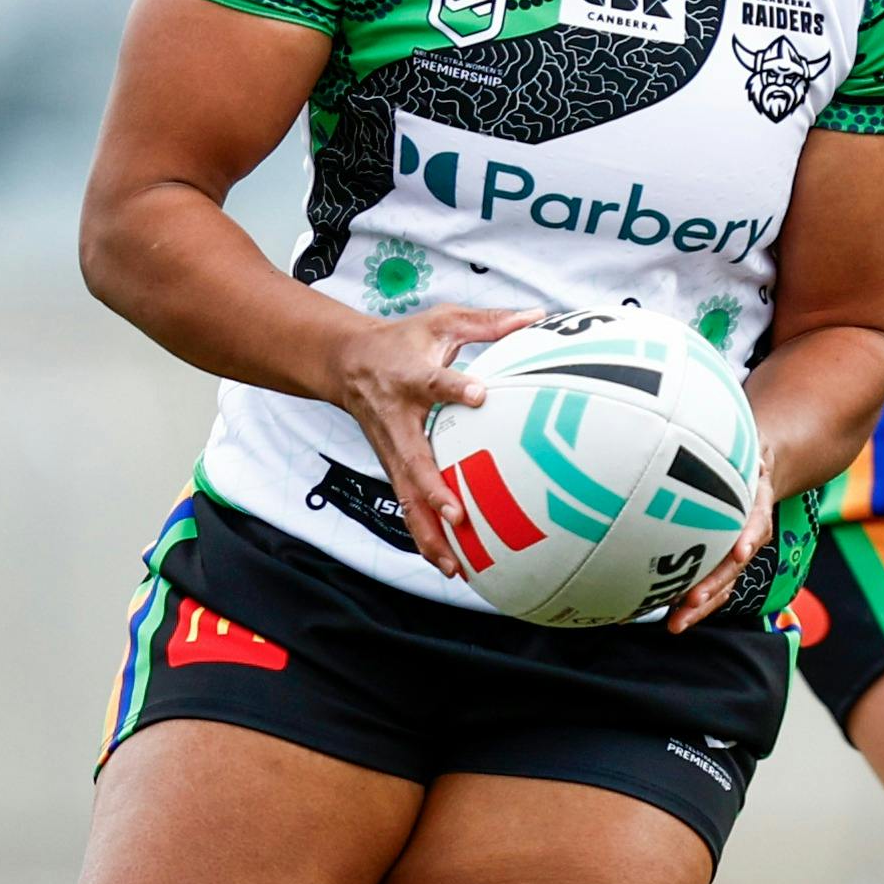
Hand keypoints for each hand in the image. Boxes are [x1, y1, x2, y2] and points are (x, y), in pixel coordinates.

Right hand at [322, 303, 539, 578]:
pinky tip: (451, 566)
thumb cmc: (402, 342)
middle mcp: (397, 421)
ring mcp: (392, 451)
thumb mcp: (441, 322)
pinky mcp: (393, 469)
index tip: (480, 393)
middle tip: (457, 516)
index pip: (434, 383)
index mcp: (410, 378)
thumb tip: (538, 316)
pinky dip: (427, 538)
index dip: (456, 388)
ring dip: (428, 533)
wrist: (345, 363)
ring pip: (406, 498)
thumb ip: (488, 323)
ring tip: (455, 567)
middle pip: (412, 461)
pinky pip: (409, 507)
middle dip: (433, 491)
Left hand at [664, 452, 776, 635]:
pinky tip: (667, 615)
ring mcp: (737, 549)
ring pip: (724, 583)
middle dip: (714, 585)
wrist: (757, 464)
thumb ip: (724, 443)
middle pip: (734, 564)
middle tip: (691, 602)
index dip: (749, 537)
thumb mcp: (740, 443)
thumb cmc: (739, 453)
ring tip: (676, 624)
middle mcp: (749, 531)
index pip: (757, 521)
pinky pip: (712, 585)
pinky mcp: (722, 561)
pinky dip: (692, 602)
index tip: (739, 553)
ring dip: (701, 605)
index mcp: (755, 500)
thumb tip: (687, 415)